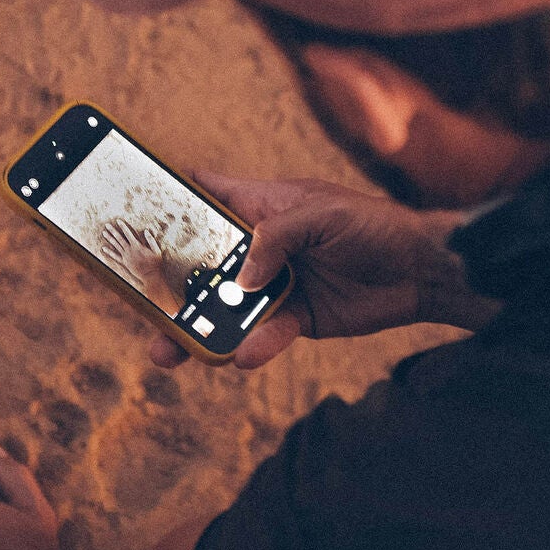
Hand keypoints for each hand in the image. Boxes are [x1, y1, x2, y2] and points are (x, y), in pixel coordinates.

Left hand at [100, 218, 165, 290]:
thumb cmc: (155, 263)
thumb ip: (151, 240)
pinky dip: (109, 252)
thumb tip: (146, 230)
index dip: (123, 226)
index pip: (128, 233)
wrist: (150, 275)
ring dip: (109, 239)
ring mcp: (126, 256)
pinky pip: (115, 257)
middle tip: (107, 225)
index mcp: (137, 245)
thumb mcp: (156, 250)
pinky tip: (104, 248)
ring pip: (116, 246)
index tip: (118, 221)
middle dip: (113, 231)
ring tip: (104, 233)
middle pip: (119, 238)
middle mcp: (129, 250)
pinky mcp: (125, 263)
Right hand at [147, 171, 501, 371]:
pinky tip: (246, 354)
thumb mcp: (323, 216)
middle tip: (137, 306)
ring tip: (170, 351)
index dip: (168, 203)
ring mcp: (275, 284)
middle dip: (169, 285)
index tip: (127, 216)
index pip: (205, 196)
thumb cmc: (374, 227)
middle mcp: (261, 245)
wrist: (421, 272)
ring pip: (224, 307)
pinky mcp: (294, 319)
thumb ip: (277, 239)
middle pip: (202, 263)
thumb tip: (241, 279)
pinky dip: (254, 346)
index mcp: (262, 205)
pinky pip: (263, 335)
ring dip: (199, 328)